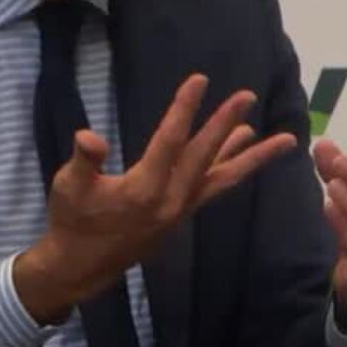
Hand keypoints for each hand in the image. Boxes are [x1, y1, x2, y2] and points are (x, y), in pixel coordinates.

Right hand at [14, 74, 295, 322]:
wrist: (80, 267)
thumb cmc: (71, 221)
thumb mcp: (69, 187)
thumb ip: (84, 161)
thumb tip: (88, 137)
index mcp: (143, 190)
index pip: (169, 141)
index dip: (184, 109)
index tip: (199, 80)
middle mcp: (170, 201)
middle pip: (204, 156)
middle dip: (225, 123)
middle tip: (247, 96)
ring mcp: (180, 211)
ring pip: (221, 179)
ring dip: (249, 157)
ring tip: (278, 138)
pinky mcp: (181, 217)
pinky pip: (213, 189)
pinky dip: (229, 169)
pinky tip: (238, 151)